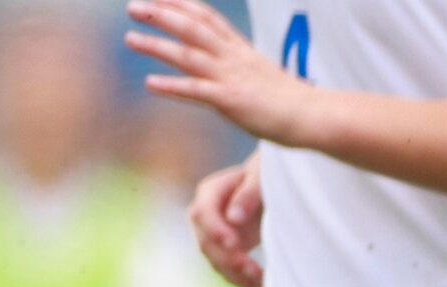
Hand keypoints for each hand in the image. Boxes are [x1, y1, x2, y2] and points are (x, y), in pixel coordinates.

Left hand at [127, 0, 316, 145]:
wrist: (315, 116)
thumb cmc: (296, 102)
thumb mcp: (265, 76)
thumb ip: (244, 69)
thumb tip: (234, 73)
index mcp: (242, 51)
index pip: (208, 18)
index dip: (181, 4)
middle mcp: (233, 59)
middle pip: (192, 28)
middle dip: (161, 15)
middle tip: (133, 7)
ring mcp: (231, 78)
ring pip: (188, 54)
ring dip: (157, 45)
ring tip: (130, 39)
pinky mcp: (231, 101)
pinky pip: (196, 90)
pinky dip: (172, 86)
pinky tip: (150, 83)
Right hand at [188, 154, 264, 286]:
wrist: (273, 185)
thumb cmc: (268, 175)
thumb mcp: (262, 177)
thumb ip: (249, 194)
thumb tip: (233, 218)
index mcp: (211, 192)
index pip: (203, 214)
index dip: (216, 231)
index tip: (236, 244)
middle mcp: (206, 214)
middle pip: (205, 242)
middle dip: (228, 259)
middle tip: (254, 270)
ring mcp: (213, 234)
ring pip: (215, 261)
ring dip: (237, 275)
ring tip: (262, 283)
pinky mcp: (226, 249)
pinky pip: (227, 270)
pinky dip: (243, 281)